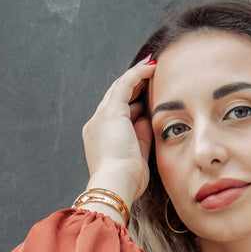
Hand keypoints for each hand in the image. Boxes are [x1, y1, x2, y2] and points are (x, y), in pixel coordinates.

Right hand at [82, 57, 156, 202]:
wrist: (116, 185)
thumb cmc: (128, 181)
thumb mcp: (137, 156)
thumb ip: (142, 137)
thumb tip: (148, 119)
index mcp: (102, 139)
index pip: (118, 115)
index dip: (133, 103)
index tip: (147, 98)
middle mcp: (97, 125)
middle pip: (117, 98)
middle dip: (134, 86)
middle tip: (151, 75)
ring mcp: (101, 117)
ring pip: (119, 89)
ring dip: (137, 76)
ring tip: (153, 66)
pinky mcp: (110, 112)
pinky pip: (124, 84)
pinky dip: (138, 74)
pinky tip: (151, 67)